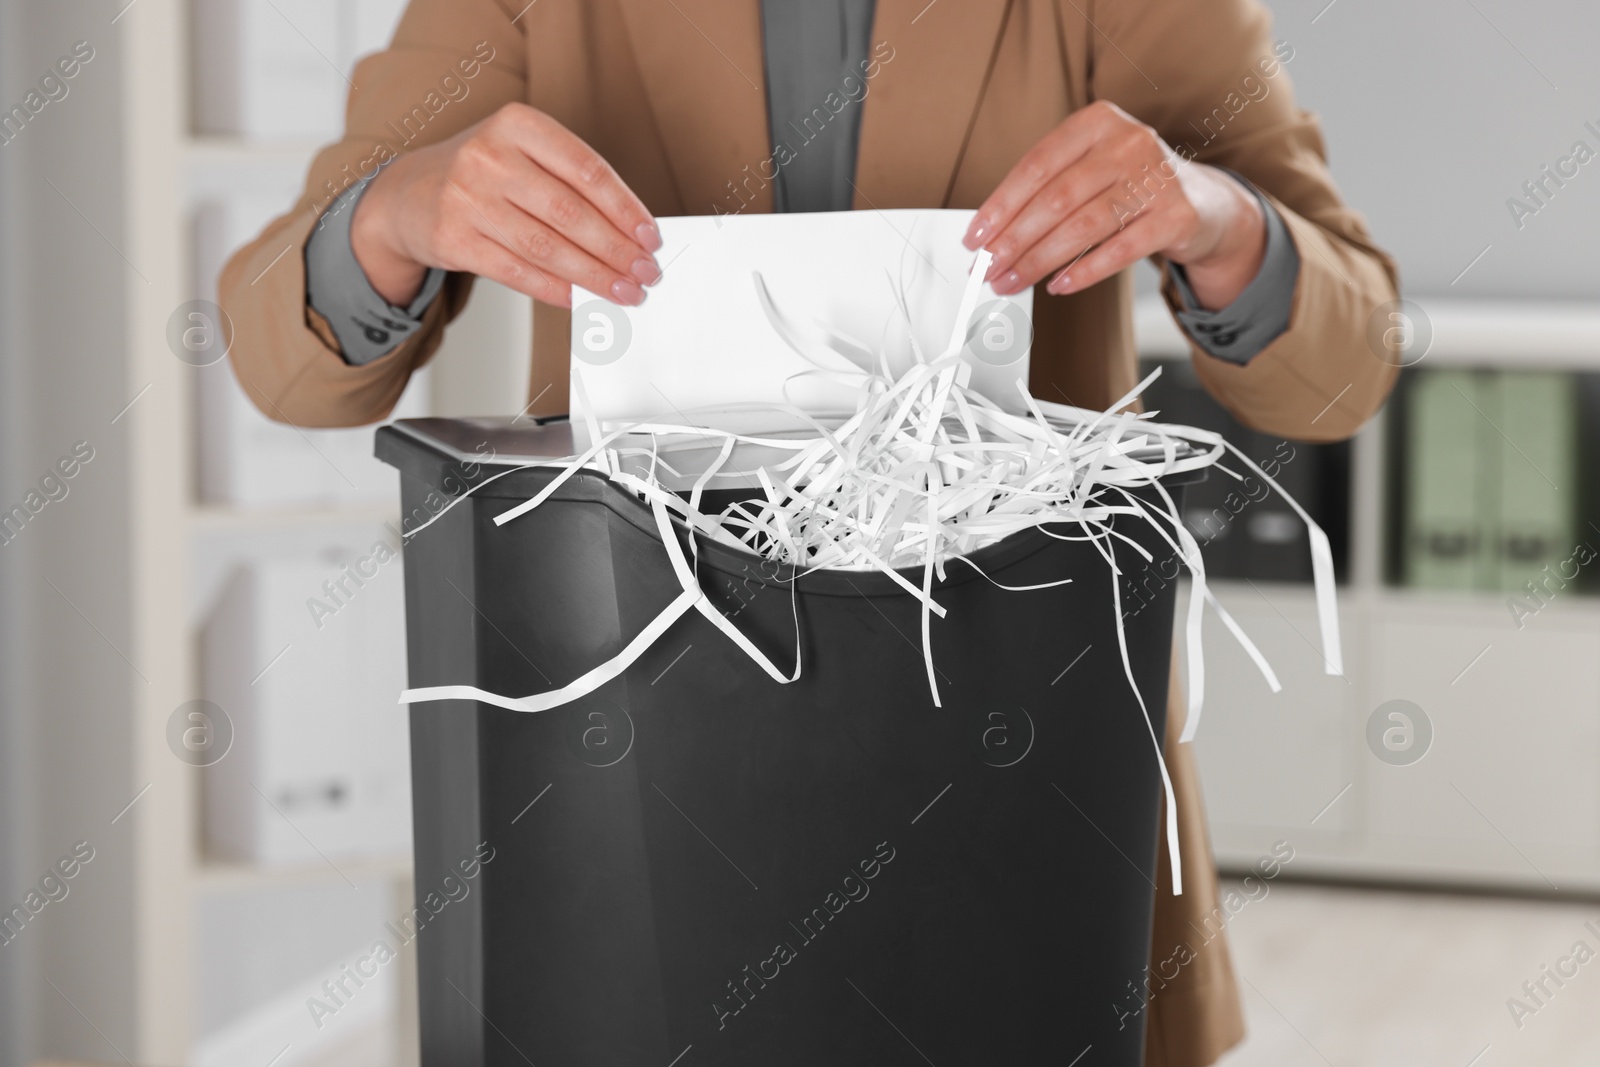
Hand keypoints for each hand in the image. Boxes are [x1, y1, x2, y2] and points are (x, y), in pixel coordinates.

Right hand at [350, 103, 661, 308]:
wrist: (407, 194)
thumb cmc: (483, 174)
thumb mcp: (523, 155)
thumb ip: (570, 184)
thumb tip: (629, 235)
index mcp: (518, 124)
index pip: (587, 170)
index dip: (626, 209)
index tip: (650, 237)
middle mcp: (489, 156)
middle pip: (570, 212)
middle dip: (616, 250)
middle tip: (645, 273)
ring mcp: (466, 198)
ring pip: (546, 247)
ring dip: (593, 276)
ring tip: (623, 291)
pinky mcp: (452, 238)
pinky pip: (517, 271)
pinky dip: (556, 290)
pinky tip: (581, 298)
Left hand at [964, 101, 1266, 309]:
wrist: (1204, 203)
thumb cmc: (1132, 186)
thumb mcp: (1093, 169)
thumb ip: (1048, 191)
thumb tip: (993, 236)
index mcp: (1098, 122)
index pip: (1036, 166)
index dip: (1000, 206)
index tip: (975, 238)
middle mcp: (1130, 142)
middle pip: (1056, 199)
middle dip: (1014, 241)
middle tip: (987, 269)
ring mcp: (1157, 178)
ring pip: (1083, 226)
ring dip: (1039, 261)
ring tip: (1012, 282)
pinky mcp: (1176, 216)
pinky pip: (1120, 251)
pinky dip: (1084, 272)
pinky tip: (1058, 285)